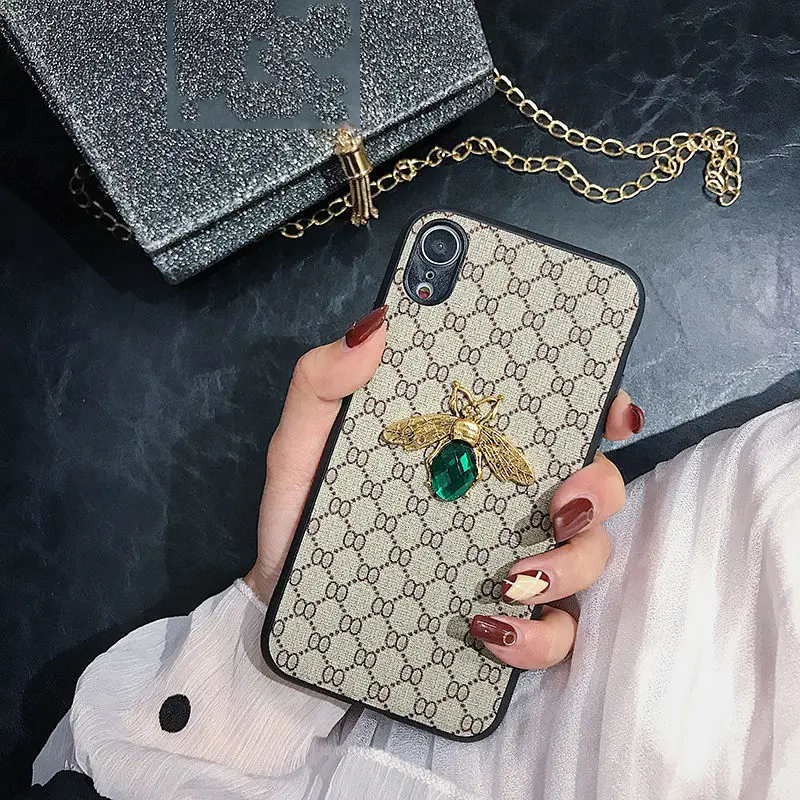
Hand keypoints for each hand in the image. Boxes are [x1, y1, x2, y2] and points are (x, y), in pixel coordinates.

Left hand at [244, 305, 644, 670]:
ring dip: (572, 566)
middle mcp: (502, 501)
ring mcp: (508, 561)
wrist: (287, 598)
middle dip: (600, 489)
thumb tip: (376, 325)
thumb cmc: (302, 515)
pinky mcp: (500, 621)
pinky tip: (495, 629)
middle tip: (562, 503)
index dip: (599, 405)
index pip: (553, 417)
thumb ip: (323, 384)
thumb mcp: (301, 446)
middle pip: (591, 484)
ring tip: (513, 578)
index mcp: (470, 448)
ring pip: (587, 557)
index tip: (611, 410)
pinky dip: (541, 637)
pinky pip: (553, 634)